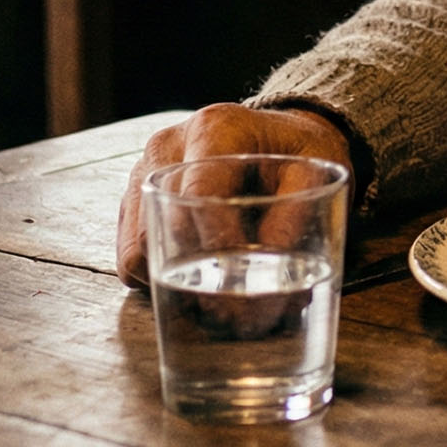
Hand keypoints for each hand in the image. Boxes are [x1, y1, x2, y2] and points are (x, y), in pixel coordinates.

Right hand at [114, 103, 354, 286]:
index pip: (200, 194)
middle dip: (195, 279)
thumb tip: (274, 277)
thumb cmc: (297, 152)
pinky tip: (195, 286)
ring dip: (171, 285)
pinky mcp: (135, 201)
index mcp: (215, 129)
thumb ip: (296, 218)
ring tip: (218, 306)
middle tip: (235, 317)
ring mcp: (143, 173)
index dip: (218, 246)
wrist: (274, 137)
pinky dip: (157, 279)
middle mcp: (169, 146)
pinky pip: (129, 253)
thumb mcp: (316, 171)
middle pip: (161, 226)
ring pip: (136, 247)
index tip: (242, 289)